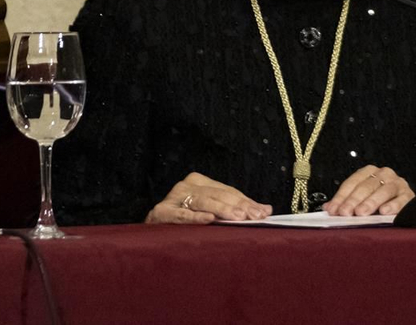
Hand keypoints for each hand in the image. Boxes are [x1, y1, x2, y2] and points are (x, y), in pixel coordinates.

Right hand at [145, 172, 270, 223]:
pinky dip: (196, 217)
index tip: (264, 212)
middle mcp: (186, 186)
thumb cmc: (184, 223)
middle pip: (218, 195)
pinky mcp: (162, 212)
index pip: (227, 191)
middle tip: (256, 216)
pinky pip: (182, 214)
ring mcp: (173, 197)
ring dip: (222, 210)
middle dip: (239, 206)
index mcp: (198, 182)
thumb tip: (266, 210)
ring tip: (239, 217)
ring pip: (203, 202)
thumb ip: (234, 209)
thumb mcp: (210, 212)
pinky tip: (210, 220)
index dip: (246, 201)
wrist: (150, 233)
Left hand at [323, 165, 412, 216]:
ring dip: (370, 202)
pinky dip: (392, 205)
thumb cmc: (381, 200)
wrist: (406, 202)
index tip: (333, 210)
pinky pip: (401, 199)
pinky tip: (384, 212)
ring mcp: (398, 183)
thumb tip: (328, 208)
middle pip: (366, 186)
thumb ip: (346, 201)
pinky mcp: (409, 195)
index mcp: (370, 172)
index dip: (341, 197)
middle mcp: (384, 174)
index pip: (352, 183)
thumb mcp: (362, 198)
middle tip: (345, 213)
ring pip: (383, 190)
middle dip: (354, 200)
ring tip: (361, 213)